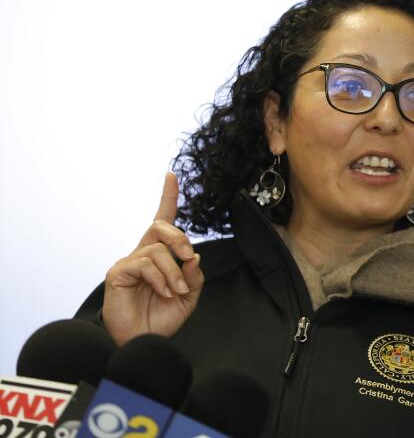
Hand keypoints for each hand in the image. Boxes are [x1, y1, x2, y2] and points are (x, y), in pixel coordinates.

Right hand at [102, 172, 203, 345]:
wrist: (144, 341)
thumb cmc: (161, 318)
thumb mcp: (189, 296)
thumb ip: (193, 275)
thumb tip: (193, 256)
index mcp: (160, 255)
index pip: (163, 220)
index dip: (168, 197)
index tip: (172, 175)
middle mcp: (143, 254)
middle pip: (160, 226)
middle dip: (179, 238)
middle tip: (188, 257)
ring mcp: (129, 262)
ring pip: (157, 249)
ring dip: (174, 271)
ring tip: (176, 291)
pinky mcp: (118, 272)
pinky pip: (145, 263)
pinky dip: (162, 278)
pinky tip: (165, 292)